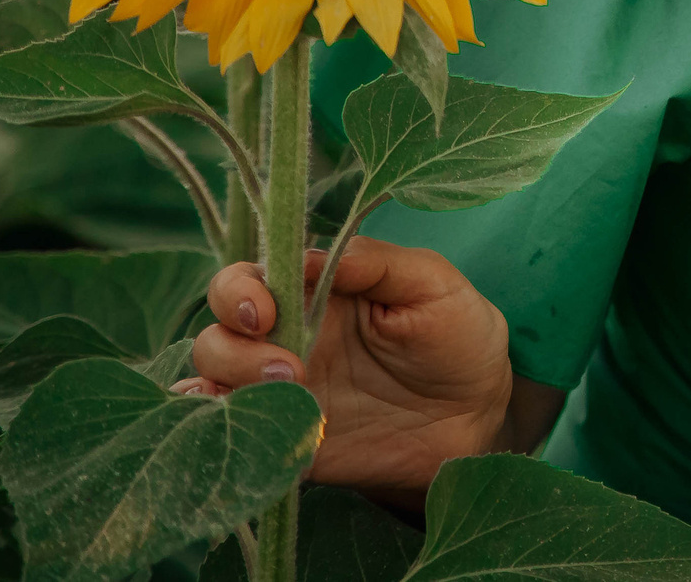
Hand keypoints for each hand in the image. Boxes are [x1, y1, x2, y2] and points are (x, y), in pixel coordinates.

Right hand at [182, 239, 515, 503]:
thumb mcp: (433, 285)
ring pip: (215, 376)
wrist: (476, 417)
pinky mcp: (287, 435)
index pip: (252, 277)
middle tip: (289, 367)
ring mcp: (284, 388)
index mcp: (319, 291)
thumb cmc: (459, 337)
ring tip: (293, 389)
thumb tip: (308, 254)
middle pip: (220, 328)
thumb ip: (376, 262)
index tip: (265, 312)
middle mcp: (289, 336)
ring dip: (232, 381)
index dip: (241, 290)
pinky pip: (233, 431)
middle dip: (233, 344)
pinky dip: (217, 426)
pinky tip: (237, 424)